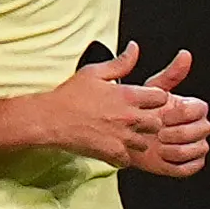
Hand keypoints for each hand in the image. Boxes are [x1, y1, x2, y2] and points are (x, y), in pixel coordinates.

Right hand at [51, 45, 209, 176]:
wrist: (49, 119)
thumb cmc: (69, 96)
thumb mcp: (94, 72)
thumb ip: (120, 62)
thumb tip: (134, 48)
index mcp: (127, 95)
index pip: (161, 97)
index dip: (154, 99)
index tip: (145, 101)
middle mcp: (129, 116)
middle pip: (157, 122)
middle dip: (149, 121)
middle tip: (135, 120)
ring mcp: (121, 137)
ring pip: (144, 143)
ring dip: (136, 140)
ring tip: (122, 135)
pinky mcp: (112, 153)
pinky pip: (128, 160)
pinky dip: (122, 156)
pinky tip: (112, 147)